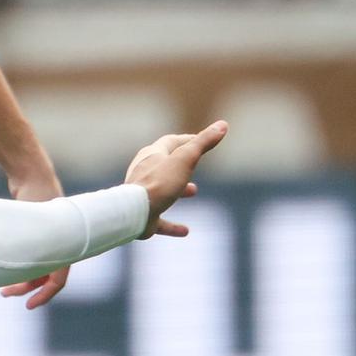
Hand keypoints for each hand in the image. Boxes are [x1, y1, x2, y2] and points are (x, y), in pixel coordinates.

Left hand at [0, 164, 70, 308]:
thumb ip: (28, 243)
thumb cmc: (34, 193)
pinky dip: (19, 263)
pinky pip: (31, 254)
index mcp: (64, 245)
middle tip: (5, 294)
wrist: (31, 172)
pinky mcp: (36, 231)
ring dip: (22, 277)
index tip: (29, 306)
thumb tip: (14, 269)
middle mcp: (59, 243)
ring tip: (1, 286)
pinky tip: (2, 265)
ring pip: (37, 266)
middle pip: (44, 275)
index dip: (45, 295)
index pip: (58, 280)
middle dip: (26, 287)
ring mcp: (48, 237)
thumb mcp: (32, 221)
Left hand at [124, 119, 228, 235]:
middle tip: (195, 165)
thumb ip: (203, 143)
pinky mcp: (142, 217)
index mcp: (151, 156)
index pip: (170, 142)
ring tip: (193, 190)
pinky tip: (185, 231)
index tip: (201, 140)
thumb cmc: (159, 183)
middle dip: (181, 164)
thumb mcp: (185, 159)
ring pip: (162, 190)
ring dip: (178, 189)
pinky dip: (171, 225)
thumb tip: (222, 125)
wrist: (133, 212)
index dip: (187, 140)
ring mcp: (142, 195)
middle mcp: (144, 173)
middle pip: (164, 165)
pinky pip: (159, 221)